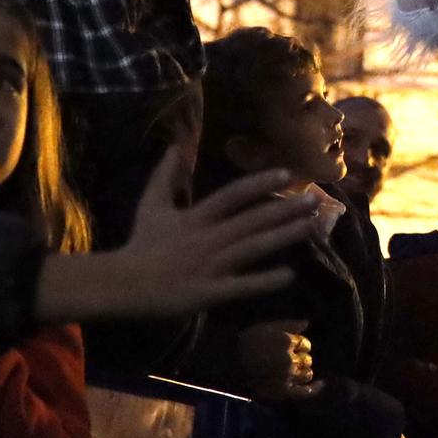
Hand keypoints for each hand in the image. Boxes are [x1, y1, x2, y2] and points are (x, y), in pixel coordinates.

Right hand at [39, 152, 315, 322]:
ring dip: (284, 237)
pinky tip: (291, 275)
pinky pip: (241, 286)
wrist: (121, 284)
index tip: (287, 174)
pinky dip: (265, 281)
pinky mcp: (208, 292)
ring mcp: (210, 266)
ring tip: (313, 227)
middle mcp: (207, 238)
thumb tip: (176, 144)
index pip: (233, 196)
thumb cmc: (141, 244)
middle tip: (316, 200)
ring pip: (253, 248)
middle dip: (285, 208)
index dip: (259, 183)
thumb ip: (165, 175)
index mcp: (196, 218)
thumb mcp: (151, 205)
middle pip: (252, 220)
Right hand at [238, 318, 325, 400]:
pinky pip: (304, 392)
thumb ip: (290, 324)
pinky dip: (315, 388)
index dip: (300, 345)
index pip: (305, 344)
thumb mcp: (268, 326)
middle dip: (301, 358)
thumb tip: (308, 323)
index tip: (293, 346)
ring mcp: (287, 376)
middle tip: (290, 358)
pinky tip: (322, 384)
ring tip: (297, 370)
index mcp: (287, 342)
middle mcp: (289, 360)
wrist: (230, 363)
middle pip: (306, 359)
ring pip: (307, 374)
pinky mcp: (283, 391)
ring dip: (304, 371)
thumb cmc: (248, 341)